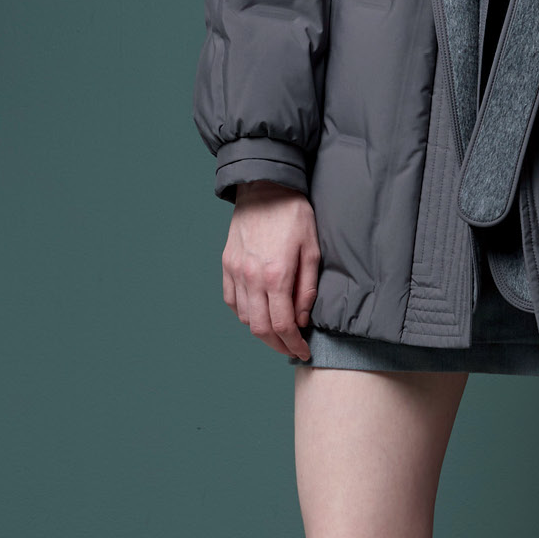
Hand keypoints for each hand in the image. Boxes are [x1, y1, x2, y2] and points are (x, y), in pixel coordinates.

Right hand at [222, 183, 320, 360]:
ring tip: (278, 332)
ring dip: (261, 331)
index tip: (303, 351)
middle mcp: (251, 276)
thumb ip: (307, 289)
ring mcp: (235, 270)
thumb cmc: (293, 214)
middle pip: (260, 328)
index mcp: (276, 274)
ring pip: (244, 317)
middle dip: (277, 345)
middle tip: (291, 348)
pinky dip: (244, 313)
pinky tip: (258, 313)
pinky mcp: (226, 263)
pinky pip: (231, 300)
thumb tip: (301, 319)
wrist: (264, 186)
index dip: (293, 344)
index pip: (282, 325)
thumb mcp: (312, 249)